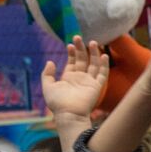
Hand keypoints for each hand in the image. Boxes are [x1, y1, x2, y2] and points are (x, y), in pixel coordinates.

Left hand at [42, 36, 109, 151]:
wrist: (68, 114)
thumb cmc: (57, 102)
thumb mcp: (47, 86)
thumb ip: (47, 74)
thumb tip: (50, 61)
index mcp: (69, 77)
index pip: (72, 61)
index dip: (72, 52)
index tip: (69, 44)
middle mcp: (80, 78)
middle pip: (83, 60)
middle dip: (81, 48)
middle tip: (78, 37)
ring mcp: (89, 81)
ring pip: (94, 64)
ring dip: (93, 53)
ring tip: (93, 42)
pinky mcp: (97, 86)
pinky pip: (103, 74)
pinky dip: (104, 65)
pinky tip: (103, 56)